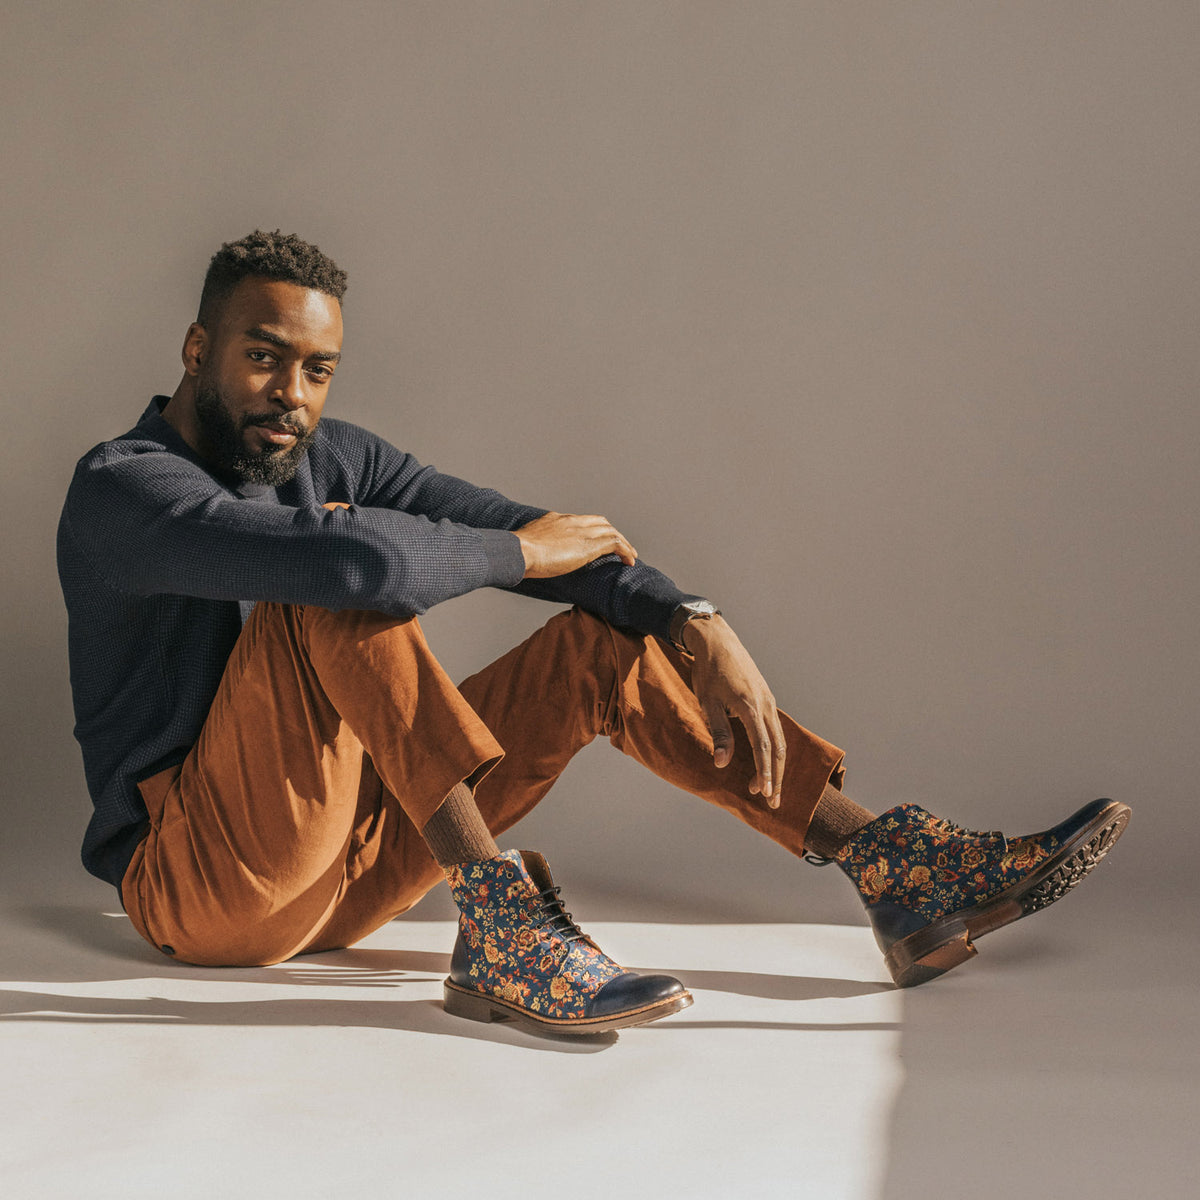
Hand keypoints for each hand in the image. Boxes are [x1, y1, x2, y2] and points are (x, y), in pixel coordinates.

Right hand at [516, 512, 637, 577]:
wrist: (517, 551)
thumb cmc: (514, 553)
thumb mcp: (525, 546)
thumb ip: (533, 548)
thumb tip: (527, 559)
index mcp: (555, 520)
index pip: (581, 521)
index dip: (592, 530)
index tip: (596, 541)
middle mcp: (571, 521)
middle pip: (600, 522)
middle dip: (611, 533)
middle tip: (619, 547)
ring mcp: (580, 531)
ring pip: (611, 531)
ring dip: (623, 543)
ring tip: (630, 555)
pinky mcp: (588, 545)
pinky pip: (615, 543)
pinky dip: (625, 551)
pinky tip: (629, 562)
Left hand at [683, 616, 785, 806]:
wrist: (717, 639)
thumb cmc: (708, 670)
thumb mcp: (707, 701)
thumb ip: (718, 732)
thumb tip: (722, 763)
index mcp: (750, 706)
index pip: (763, 747)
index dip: (764, 772)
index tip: (764, 793)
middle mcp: (765, 704)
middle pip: (778, 748)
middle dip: (777, 777)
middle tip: (773, 802)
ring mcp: (768, 700)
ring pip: (780, 739)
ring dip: (777, 766)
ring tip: (771, 788)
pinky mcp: (766, 697)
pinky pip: (776, 729)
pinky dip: (775, 750)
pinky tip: (769, 761)